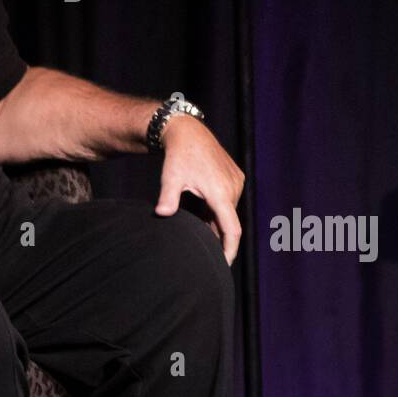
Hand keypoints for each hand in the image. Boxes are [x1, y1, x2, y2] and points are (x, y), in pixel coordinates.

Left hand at [153, 115, 244, 264]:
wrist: (187, 130)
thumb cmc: (177, 155)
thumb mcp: (170, 178)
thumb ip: (168, 198)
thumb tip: (162, 214)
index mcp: (220, 193)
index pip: (232, 230)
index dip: (229, 250)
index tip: (224, 265)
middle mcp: (232, 187)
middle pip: (228, 222)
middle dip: (217, 236)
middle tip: (202, 249)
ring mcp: (236, 180)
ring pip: (228, 211)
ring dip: (216, 221)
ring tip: (198, 225)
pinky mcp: (235, 175)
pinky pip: (229, 199)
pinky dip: (218, 209)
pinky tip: (202, 209)